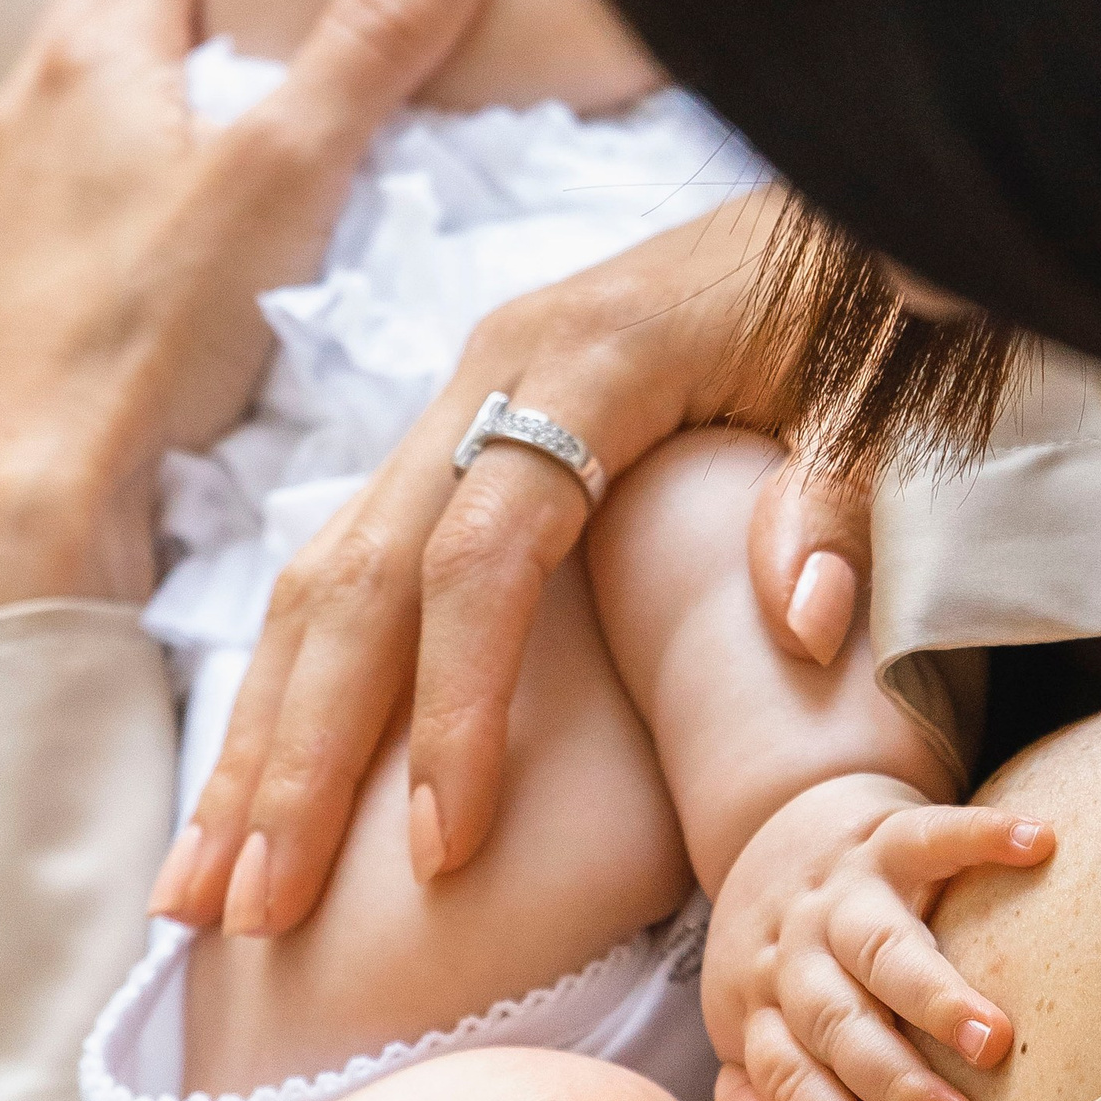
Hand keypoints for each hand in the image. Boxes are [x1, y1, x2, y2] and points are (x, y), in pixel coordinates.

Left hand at [0, 0, 502, 633]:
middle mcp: (13, 122)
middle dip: (183, 4)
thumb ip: (377, 39)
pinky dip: (90, 207)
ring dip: (130, 110)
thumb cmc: (157, 342)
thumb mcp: (292, 174)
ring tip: (210, 143)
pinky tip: (135, 263)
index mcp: (88, 63)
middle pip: (103, 15)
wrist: (30, 513)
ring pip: (60, 122)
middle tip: (267, 23)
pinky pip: (33, 221)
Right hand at [151, 208, 877, 937]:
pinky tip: (258, 803)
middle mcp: (491, 376)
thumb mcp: (894, 385)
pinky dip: (297, 696)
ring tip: (206, 897)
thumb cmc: (877, 295)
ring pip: (321, 586)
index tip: (441, 849)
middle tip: (247, 912)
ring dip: (260, 744)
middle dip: (293, 758)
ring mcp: (463, 406)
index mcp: (587, 358)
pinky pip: (352, 576)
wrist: (852, 188)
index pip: (483, 556)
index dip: (453, 708)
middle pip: (358, 582)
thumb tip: (804, 620)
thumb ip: (847, 494)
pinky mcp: (463, 438)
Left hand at [704, 772, 1054, 1100]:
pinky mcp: (884, 835)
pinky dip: (982, 837)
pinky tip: (1037, 846)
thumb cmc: (783, 953)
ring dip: (932, 996)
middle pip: (836, 1021)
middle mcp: (797, 951)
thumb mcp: (744, 1016)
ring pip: (879, 947)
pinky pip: (931, 833)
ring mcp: (841, 891)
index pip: (789, 1073)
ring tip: (991, 1040)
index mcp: (763, 1003)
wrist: (777, 829)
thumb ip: (749, 1085)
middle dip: (891, 1079)